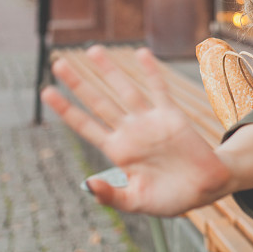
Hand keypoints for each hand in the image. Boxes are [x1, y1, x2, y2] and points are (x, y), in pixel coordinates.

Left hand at [41, 46, 231, 215]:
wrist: (206, 188)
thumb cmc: (171, 198)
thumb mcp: (137, 202)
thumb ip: (112, 196)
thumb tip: (88, 183)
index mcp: (118, 152)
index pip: (86, 125)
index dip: (66, 109)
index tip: (47, 91)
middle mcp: (130, 131)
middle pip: (99, 102)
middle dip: (79, 84)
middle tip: (57, 64)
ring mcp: (150, 121)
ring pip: (125, 90)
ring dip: (109, 71)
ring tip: (92, 50)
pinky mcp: (172, 115)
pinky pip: (159, 89)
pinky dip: (150, 72)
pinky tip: (140, 54)